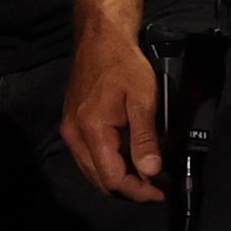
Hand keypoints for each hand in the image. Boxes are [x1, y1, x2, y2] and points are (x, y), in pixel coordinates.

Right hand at [63, 20, 166, 200]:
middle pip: (99, 180)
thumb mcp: (143, 99)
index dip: (138, 191)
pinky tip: (127, 159)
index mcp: (91, 130)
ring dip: (118, 179)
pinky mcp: (71, 124)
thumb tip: (151, 172)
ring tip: (145, 176)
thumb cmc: (124, 65)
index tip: (161, 191)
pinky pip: (88, 158)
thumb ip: (145, 138)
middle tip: (156, 186)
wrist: (100, 39)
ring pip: (92, 171)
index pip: (112, 178)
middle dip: (129, 189)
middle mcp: (74, 135)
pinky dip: (108, 165)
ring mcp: (69, 130)